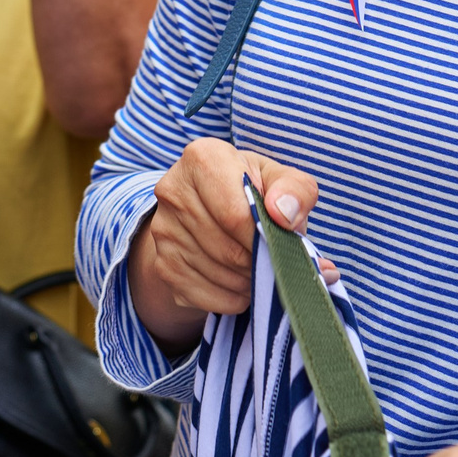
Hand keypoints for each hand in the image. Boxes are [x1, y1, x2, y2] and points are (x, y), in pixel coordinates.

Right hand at [126, 137, 319, 351]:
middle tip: (275, 262)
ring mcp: (163, 230)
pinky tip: (241, 283)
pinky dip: (232, 298)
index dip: (263, 238)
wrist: (209, 206)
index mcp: (203, 158)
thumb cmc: (252, 190)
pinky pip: (204, 296)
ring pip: (217, 275)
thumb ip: (295, 190)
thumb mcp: (279, 179)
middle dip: (258, 263)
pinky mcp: (162, 264)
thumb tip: (285, 215)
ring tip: (260, 270)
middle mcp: (173, 190)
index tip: (280, 245)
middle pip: (227, 249)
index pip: (235, 215)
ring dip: (247, 282)